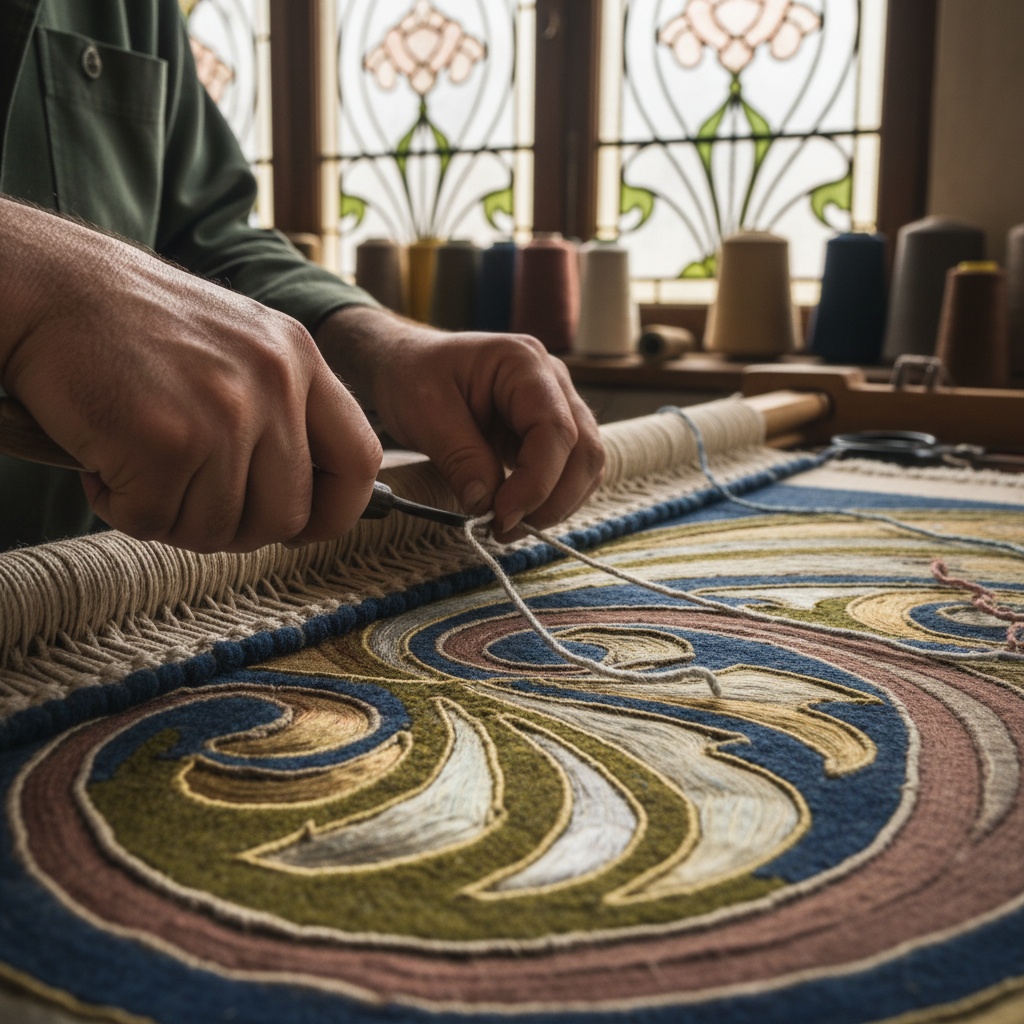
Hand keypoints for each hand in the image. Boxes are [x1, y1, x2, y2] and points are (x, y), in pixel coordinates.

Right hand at [0, 199, 381, 551]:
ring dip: (171, 515)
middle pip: (288, 515)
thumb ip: (279, 412)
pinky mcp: (168, 440)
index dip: (335, 511)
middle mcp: (275, 383)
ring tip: (137, 461)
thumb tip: (303, 504)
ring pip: (221, 529)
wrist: (47, 285)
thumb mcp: (237, 347)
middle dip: (235, 526)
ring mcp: (226, 412)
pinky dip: (121, 505)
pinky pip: (157, 522)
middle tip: (186, 496)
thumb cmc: (133, 325)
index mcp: (300, 359)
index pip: (360, 461)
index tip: (301, 525)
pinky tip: (104, 458)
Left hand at [318, 307, 603, 538]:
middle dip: (552, 500)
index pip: (555, 429)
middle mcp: (553, 380)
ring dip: (555, 505)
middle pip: (584, 450)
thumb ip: (460, 458)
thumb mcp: (425, 412)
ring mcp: (559, 405)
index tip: (502, 515)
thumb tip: (486, 505)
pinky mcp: (551, 432)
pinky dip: (551, 499)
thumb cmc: (413, 376)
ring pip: (586, 466)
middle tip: (504, 529)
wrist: (408, 365)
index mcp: (523, 362)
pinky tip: (516, 513)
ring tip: (507, 526)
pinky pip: (570, 472)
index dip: (536, 481)